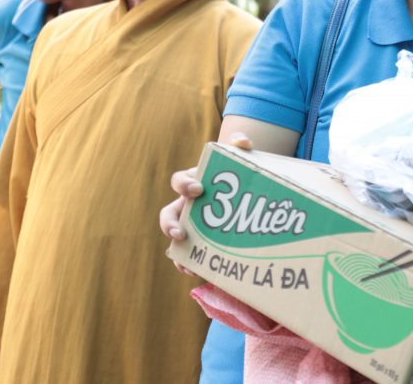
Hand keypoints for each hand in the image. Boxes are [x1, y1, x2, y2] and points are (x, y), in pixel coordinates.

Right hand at [161, 133, 253, 274]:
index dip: (184, 185)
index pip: (179, 181)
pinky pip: (186, 254)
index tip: (198, 189)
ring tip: (185, 262)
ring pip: (174, 238)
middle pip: (168, 214)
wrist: (245, 194)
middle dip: (170, 223)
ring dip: (176, 249)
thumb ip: (240, 148)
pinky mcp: (199, 241)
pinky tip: (194, 272)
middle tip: (181, 231)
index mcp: (194, 182)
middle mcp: (187, 205)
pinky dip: (187, 263)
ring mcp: (191, 224)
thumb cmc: (237, 176)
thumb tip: (241, 140)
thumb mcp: (239, 161)